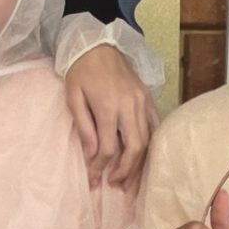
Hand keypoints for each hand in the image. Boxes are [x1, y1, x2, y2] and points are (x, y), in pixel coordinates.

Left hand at [65, 43, 155, 190]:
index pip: (109, 148)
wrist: (96, 44)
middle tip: (115, 185)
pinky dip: (151, 145)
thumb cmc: (80, 71)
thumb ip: (84, 128)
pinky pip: (154, 126)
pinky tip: (143, 158)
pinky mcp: (148, 98)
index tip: (94, 180)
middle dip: (125, 171)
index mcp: (108, 106)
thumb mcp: (73, 98)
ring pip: (147, 140)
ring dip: (139, 163)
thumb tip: (92, 155)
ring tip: (129, 179)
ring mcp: (142, 101)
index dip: (101, 167)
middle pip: (134, 148)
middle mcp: (129, 105)